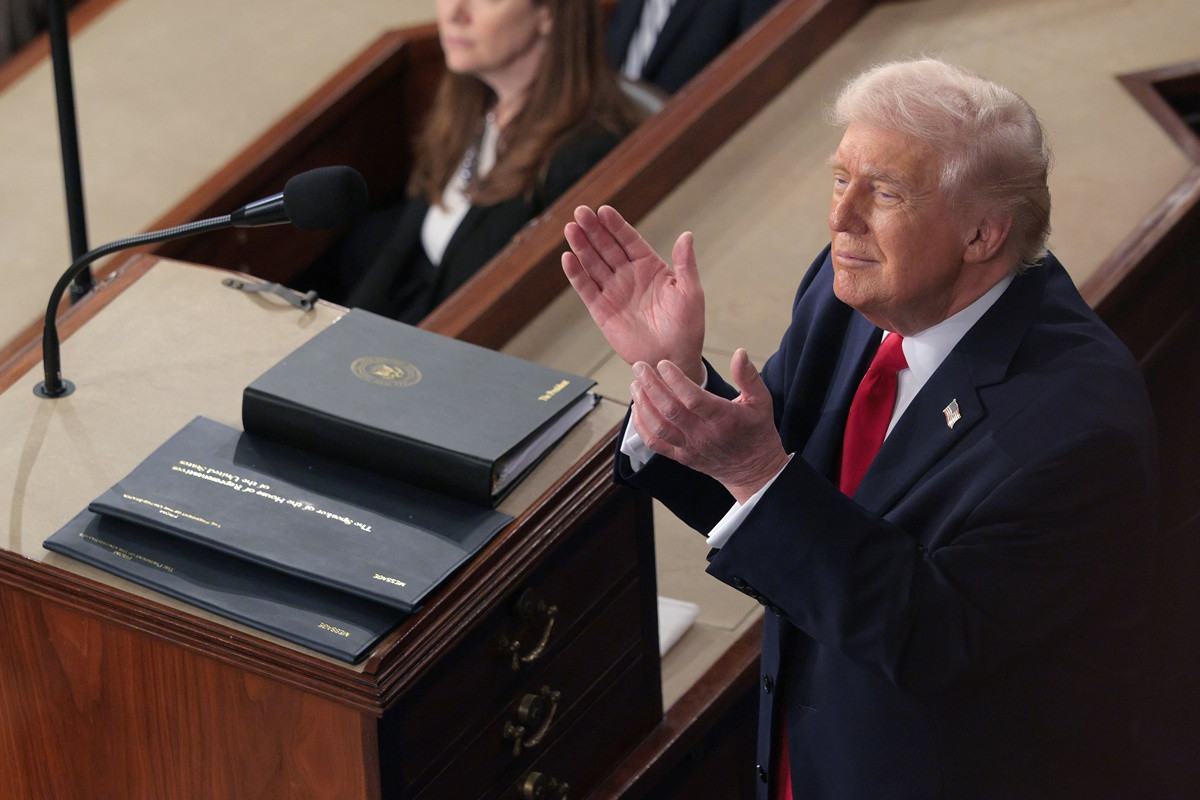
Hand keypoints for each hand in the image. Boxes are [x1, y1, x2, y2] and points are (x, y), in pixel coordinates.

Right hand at [562, 205, 705, 383]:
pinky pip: (586, 289)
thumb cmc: (687, 327)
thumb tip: (687, 235)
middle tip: (580, 212)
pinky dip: (576, 274)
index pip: (629, 240)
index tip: (603, 210)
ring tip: (571, 228)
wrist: (673, 358)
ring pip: (593, 264)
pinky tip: (568, 258)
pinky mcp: (602, 310)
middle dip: (593, 230)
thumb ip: (685, 264)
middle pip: (606, 247)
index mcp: (650, 267)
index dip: (616, 226)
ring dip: (581, 246)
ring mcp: (614, 292)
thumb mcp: (691, 292)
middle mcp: (629, 276)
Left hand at [630, 349, 788, 502]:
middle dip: (650, 386)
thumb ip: (749, 376)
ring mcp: (690, 448)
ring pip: (658, 427)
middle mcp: (704, 434)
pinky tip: (636, 409)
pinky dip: (641, 427)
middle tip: (638, 367)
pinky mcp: (681, 457)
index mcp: (723, 418)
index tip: (663, 363)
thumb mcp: (761, 401)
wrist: (753, 470)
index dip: (675, 380)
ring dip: (643, 404)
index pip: (693, 398)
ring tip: (635, 385)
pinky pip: (655, 443)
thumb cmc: (756, 431)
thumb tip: (740, 352)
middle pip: (670, 410)